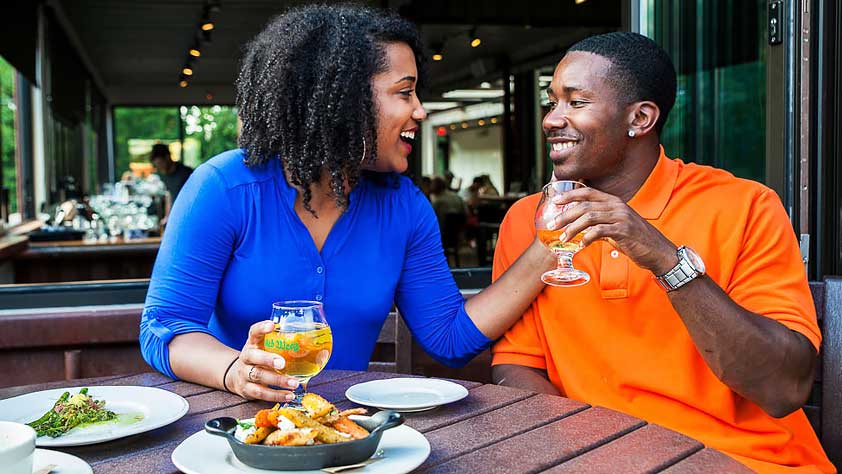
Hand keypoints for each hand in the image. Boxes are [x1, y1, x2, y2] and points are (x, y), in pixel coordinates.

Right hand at [226, 320, 299, 401]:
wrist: (236, 377)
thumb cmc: (260, 360)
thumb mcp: (266, 349)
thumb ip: (285, 347)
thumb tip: (321, 352)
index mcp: (252, 344)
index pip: (254, 332)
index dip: (261, 328)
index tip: (272, 325)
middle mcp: (246, 357)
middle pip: (253, 356)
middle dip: (268, 359)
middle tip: (282, 363)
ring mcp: (244, 373)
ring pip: (258, 376)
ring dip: (277, 380)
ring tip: (294, 383)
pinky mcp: (247, 389)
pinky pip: (261, 393)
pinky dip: (276, 395)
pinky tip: (289, 395)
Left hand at [550, 187, 677, 274]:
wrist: (658, 251)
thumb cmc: (636, 239)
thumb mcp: (616, 226)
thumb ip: (600, 223)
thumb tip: (581, 227)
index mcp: (614, 201)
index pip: (588, 192)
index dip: (570, 195)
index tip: (555, 201)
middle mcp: (617, 205)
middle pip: (585, 205)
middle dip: (565, 215)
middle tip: (552, 225)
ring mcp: (621, 217)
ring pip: (589, 217)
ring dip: (573, 228)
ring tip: (563, 238)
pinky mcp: (624, 231)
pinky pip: (600, 231)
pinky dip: (588, 238)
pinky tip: (582, 245)